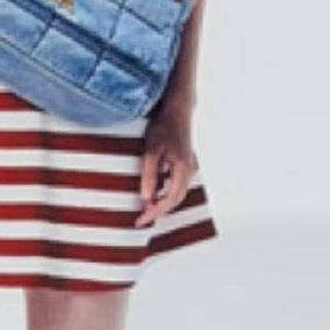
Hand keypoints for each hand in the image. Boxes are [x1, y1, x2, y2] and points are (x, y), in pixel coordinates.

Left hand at [134, 95, 196, 227]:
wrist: (176, 109)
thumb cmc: (164, 127)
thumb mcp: (151, 151)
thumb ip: (149, 175)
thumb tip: (145, 198)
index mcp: (183, 170)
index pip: (169, 200)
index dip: (155, 212)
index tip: (140, 220)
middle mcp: (189, 171)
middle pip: (175, 199)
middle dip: (158, 211)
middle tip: (141, 218)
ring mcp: (188, 167)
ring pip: (176, 193)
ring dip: (161, 203)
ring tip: (144, 209)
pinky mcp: (183, 163)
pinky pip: (175, 185)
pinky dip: (164, 193)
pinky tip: (152, 193)